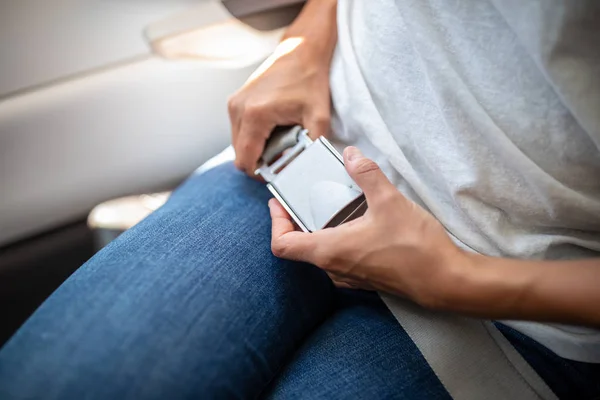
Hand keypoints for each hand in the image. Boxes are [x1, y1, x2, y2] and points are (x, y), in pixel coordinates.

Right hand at [228, 35, 332, 174]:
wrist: (301, 51)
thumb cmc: (310, 80)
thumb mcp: (319, 117)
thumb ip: (313, 147)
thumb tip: (309, 169)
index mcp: (254, 115)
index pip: (246, 160)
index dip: (260, 173)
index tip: (278, 171)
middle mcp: (238, 109)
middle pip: (239, 154)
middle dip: (259, 161)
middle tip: (282, 156)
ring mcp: (234, 104)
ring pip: (238, 144)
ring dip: (256, 149)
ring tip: (279, 140)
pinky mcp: (235, 101)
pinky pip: (239, 131)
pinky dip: (253, 136)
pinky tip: (273, 129)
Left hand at [269, 146, 469, 308]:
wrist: (445, 281)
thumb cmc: (415, 246)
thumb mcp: (389, 201)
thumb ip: (366, 174)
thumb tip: (352, 155)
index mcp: (328, 250)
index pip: (282, 244)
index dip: (276, 222)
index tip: (279, 203)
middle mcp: (333, 268)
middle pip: (300, 245)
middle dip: (298, 218)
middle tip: (306, 194)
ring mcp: (349, 276)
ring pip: (320, 251)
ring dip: (319, 228)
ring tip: (333, 203)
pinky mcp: (365, 277)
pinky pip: (339, 257)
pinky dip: (338, 238)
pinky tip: (357, 221)